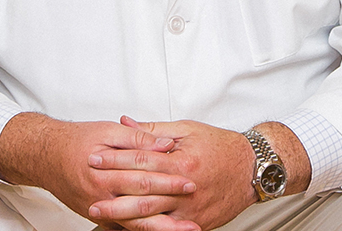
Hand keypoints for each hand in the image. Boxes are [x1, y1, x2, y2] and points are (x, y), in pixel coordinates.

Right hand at [0, 113, 198, 230]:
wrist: (47, 156)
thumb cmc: (78, 140)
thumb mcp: (109, 131)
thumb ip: (139, 137)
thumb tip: (166, 144)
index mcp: (107, 172)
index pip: (144, 176)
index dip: (169, 179)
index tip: (190, 181)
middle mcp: (102, 195)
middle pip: (142, 203)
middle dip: (170, 205)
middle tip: (194, 206)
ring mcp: (100, 209)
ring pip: (134, 222)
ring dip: (160, 227)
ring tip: (184, 230)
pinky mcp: (99, 216)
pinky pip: (123, 226)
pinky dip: (143, 229)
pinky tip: (160, 229)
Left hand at [88, 118, 257, 230]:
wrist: (251, 169)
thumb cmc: (221, 146)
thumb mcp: (188, 129)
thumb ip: (154, 129)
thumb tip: (127, 122)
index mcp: (182, 160)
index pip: (142, 159)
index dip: (116, 159)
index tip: (95, 158)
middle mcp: (185, 186)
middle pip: (143, 190)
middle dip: (113, 190)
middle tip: (90, 189)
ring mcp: (190, 209)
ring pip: (151, 215)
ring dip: (123, 214)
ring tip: (101, 211)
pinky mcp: (195, 224)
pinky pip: (167, 230)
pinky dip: (147, 230)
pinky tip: (129, 229)